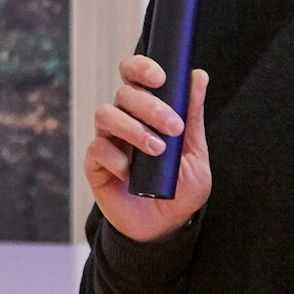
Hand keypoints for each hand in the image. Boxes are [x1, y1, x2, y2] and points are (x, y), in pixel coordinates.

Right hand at [84, 56, 210, 242]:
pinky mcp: (96, 164)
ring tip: (156, 150)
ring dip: (133, 129)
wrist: (164, 226)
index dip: (141, 68)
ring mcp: (108, 141)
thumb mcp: (195, 152)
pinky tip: (132, 174)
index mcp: (145, 111)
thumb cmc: (180, 188)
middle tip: (173, 127)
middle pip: (124, 94)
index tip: (160, 78)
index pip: (134, 76)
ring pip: (106, 114)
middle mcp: (123, 120)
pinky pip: (98, 149)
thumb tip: (198, 76)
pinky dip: (117, 158)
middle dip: (150, 106)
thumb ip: (193, 116)